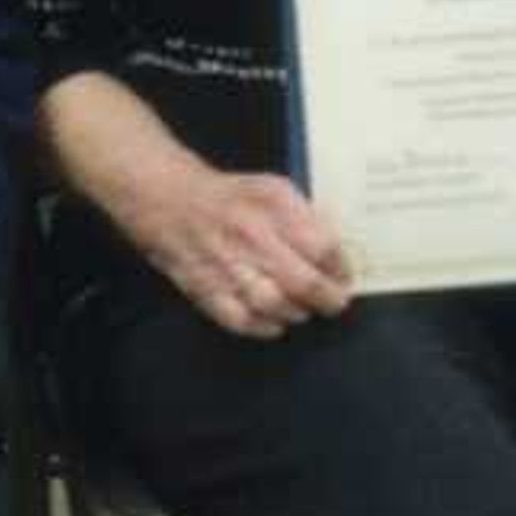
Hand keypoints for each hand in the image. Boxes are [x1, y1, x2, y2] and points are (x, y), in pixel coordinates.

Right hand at [122, 162, 351, 339]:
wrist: (171, 200)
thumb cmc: (231, 196)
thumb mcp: (275, 188)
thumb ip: (305, 215)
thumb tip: (334, 249)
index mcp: (273, 206)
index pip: (322, 246)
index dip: (340, 268)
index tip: (345, 276)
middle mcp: (251, 236)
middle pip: (303, 281)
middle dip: (327, 299)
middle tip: (335, 302)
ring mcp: (227, 265)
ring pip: (275, 305)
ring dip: (297, 312)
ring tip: (304, 309)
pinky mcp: (205, 288)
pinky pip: (241, 320)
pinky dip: (263, 327)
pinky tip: (275, 322)